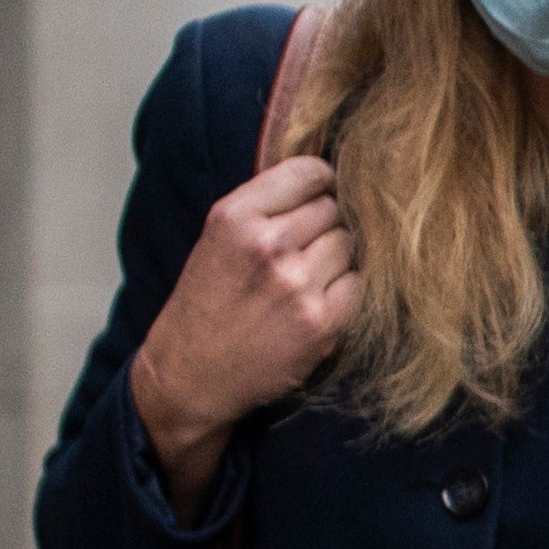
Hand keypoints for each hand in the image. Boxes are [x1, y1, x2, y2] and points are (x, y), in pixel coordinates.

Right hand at [127, 155, 359, 512]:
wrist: (188, 376)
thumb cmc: (205, 304)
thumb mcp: (218, 239)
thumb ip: (268, 208)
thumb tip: (330, 180)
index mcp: (235, 218)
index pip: (309, 172)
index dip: (321, 183)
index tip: (320, 195)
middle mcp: (268, 246)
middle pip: (334, 209)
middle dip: (326, 224)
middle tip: (306, 247)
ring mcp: (298, 285)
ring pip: (350, 244)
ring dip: (339, 256)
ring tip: (309, 274)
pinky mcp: (323, 321)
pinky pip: (360, 284)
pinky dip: (347, 289)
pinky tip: (320, 299)